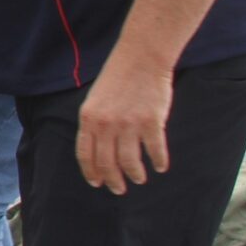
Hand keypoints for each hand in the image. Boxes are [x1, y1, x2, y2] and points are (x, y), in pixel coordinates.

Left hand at [75, 53, 174, 193]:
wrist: (142, 56)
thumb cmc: (118, 76)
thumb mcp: (95, 99)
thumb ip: (94, 124)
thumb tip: (97, 150)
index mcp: (88, 119)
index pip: (85, 155)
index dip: (91, 173)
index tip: (97, 183)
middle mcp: (106, 125)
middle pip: (107, 163)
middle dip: (113, 180)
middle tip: (119, 189)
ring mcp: (129, 124)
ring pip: (130, 162)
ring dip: (135, 174)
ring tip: (139, 178)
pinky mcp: (151, 122)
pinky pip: (154, 150)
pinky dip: (158, 161)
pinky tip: (160, 166)